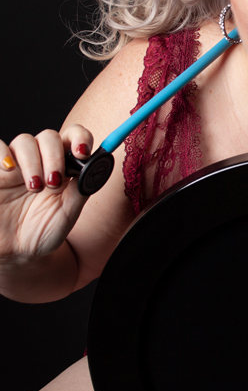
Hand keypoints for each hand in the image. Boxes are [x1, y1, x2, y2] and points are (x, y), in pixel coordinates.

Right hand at [0, 126, 92, 263]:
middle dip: (54, 156)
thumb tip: (96, 166)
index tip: (82, 153)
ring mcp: (16, 164)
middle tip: (53, 182)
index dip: (80, 138)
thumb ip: (81, 189)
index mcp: (63, 167)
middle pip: (49, 137)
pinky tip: (9, 171)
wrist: (15, 253)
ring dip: (32, 161)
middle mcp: (40, 160)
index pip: (73, 138)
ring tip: (34, 187)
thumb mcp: (67, 213)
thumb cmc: (43, 231)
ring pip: (24, 141)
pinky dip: (3, 154)